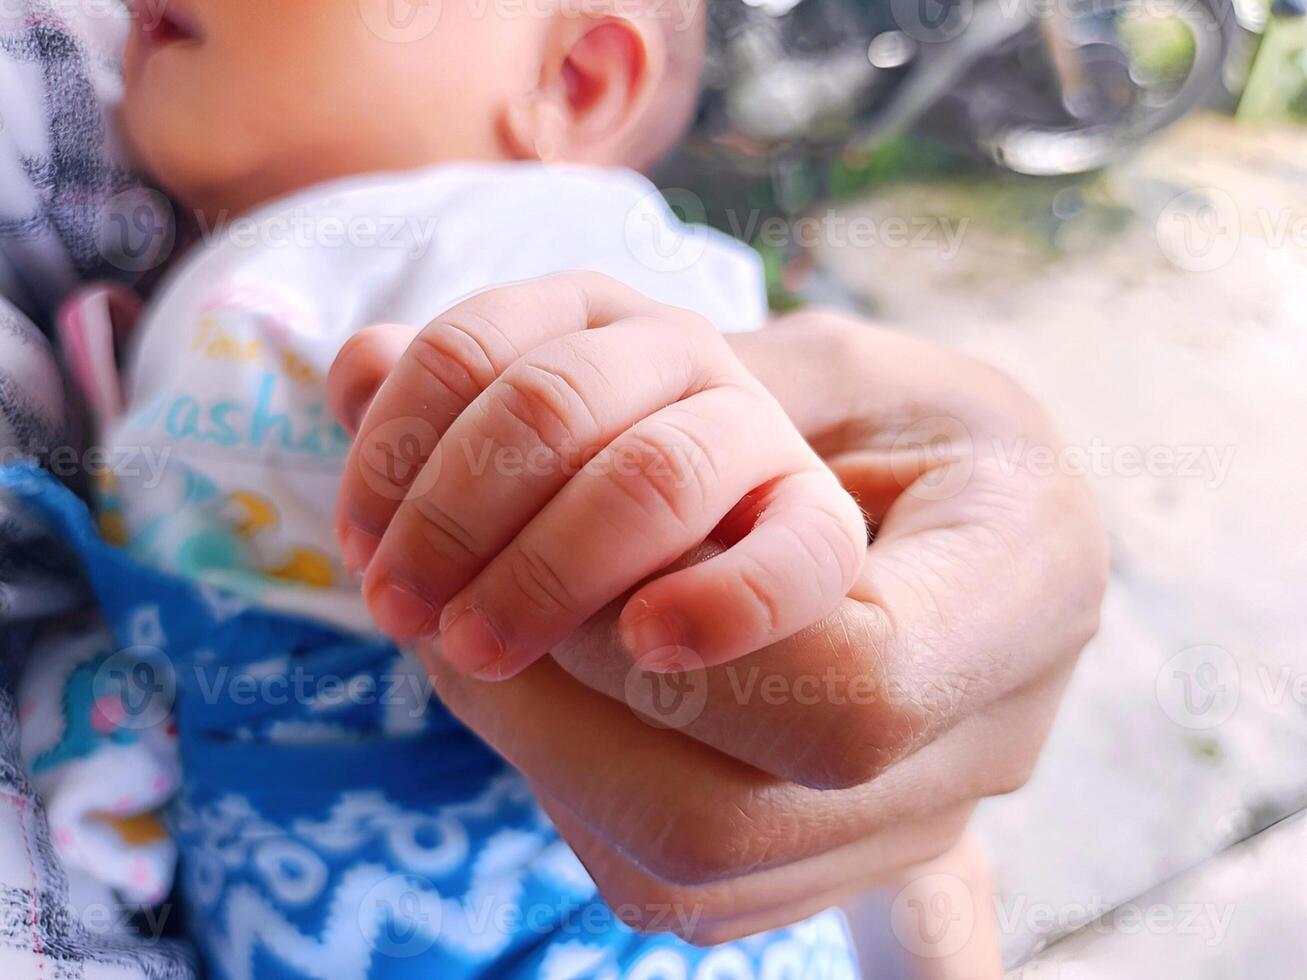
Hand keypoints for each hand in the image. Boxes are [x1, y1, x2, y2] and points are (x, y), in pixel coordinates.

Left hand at [330, 278, 1108, 942]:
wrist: (988, 544)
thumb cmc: (920, 426)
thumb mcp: (841, 365)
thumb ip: (641, 365)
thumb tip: (358, 362)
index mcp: (1027, 578)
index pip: (863, 683)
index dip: (706, 646)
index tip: (596, 584)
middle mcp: (980, 739)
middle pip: (738, 812)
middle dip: (555, 697)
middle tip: (441, 600)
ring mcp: (903, 826)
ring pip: (688, 870)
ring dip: (529, 744)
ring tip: (452, 631)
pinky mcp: (821, 865)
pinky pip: (674, 881)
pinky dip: (562, 775)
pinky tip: (511, 686)